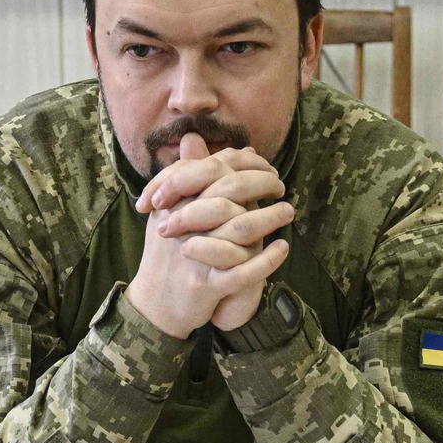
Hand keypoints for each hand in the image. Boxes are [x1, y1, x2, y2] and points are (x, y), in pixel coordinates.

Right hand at [123, 134, 294, 338]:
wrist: (153, 305)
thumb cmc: (167, 255)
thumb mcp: (169, 211)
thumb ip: (185, 176)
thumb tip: (194, 137)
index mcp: (173, 204)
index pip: (213, 169)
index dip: (244, 163)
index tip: (265, 165)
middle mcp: (182, 225)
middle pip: (228, 192)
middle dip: (261, 183)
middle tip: (280, 185)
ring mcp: (194, 256)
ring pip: (240, 229)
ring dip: (270, 216)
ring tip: (289, 211)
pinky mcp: (206, 285)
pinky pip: (243, 272)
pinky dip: (266, 259)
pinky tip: (283, 248)